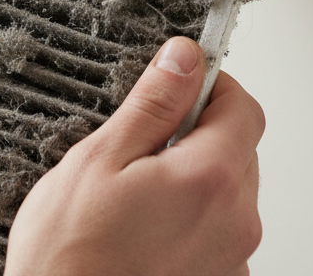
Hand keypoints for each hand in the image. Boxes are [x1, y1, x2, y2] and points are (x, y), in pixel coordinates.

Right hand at [4, 38, 263, 275]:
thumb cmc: (69, 258)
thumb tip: (184, 57)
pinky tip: (147, 227)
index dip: (211, 85)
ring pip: (230, 190)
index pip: (243, 107)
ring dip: (197, 176)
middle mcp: (235, 223)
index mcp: (209, 180)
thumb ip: (154, 103)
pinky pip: (220, 230)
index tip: (177, 85)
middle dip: (200, 132)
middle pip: (240, 148)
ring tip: (139, 192)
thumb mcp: (100, 159)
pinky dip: (194, 217)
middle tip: (145, 142)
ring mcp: (232, 261)